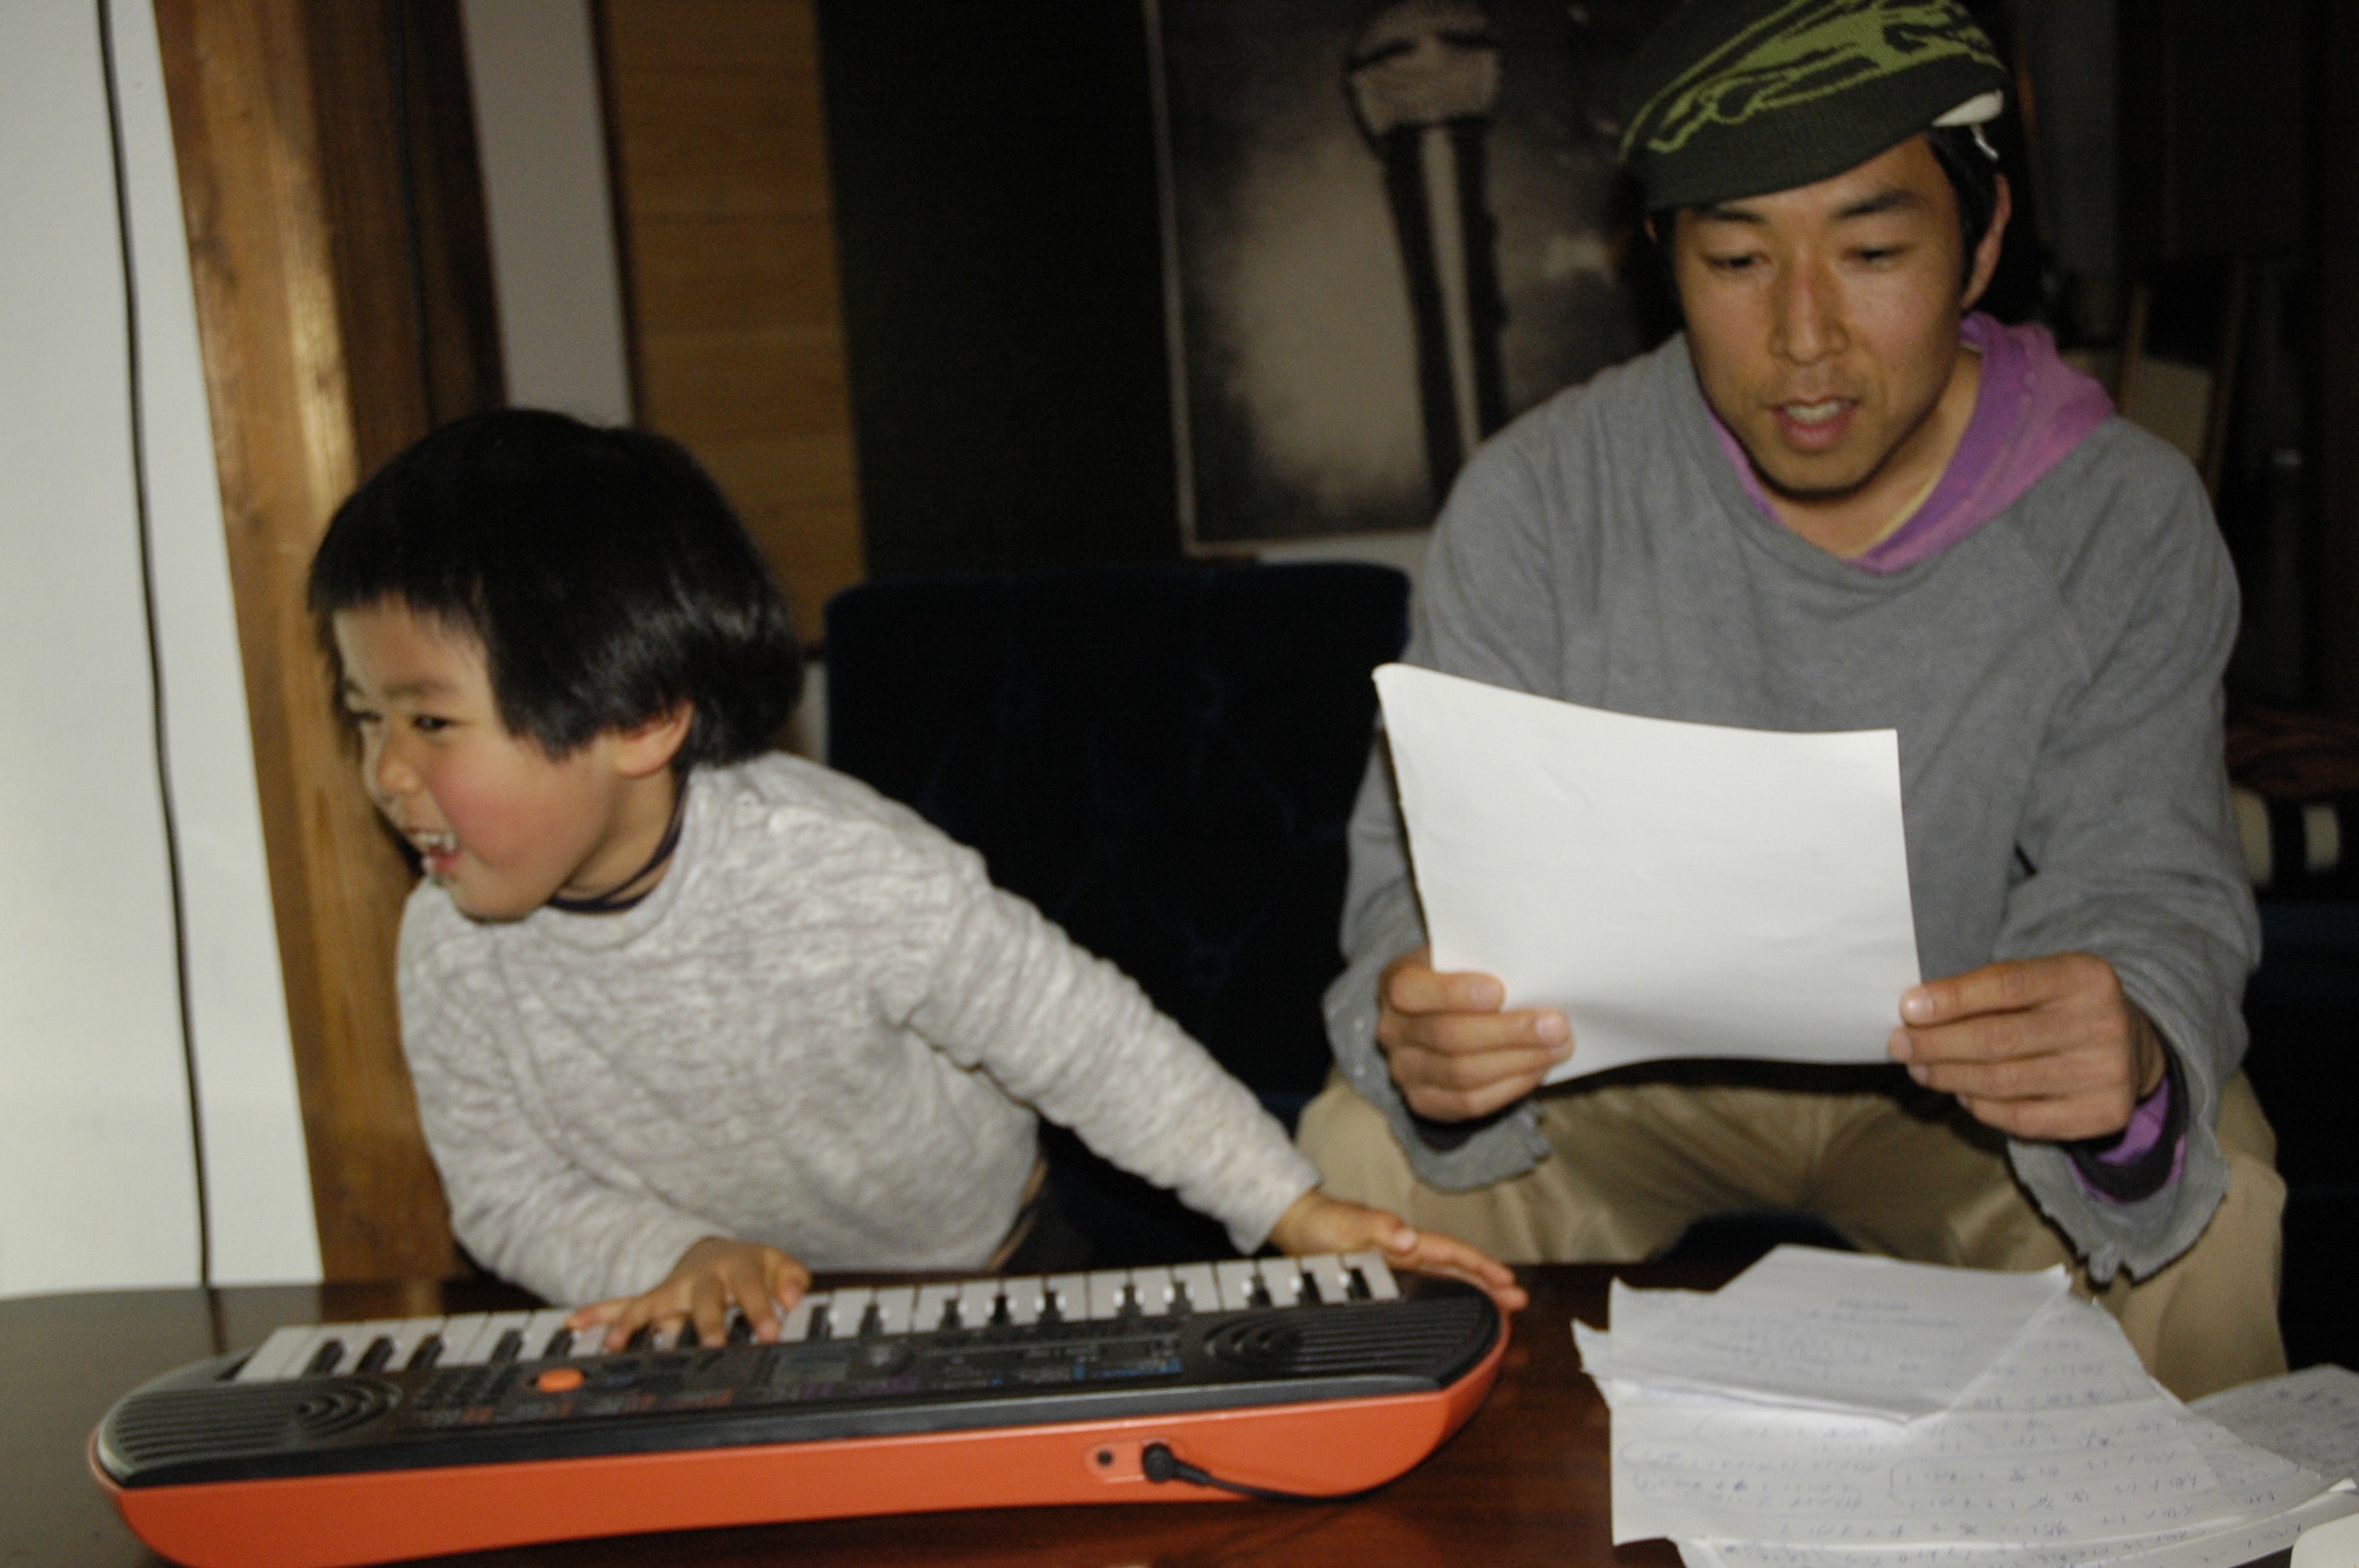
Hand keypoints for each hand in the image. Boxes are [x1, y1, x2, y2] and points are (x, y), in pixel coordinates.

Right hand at [568, 1236, 810, 1350]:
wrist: (717, 1252)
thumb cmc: (751, 1266)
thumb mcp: (778, 1265)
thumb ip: (791, 1277)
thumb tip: (793, 1295)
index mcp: (738, 1267)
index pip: (753, 1288)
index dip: (762, 1308)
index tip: (771, 1332)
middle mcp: (703, 1277)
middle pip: (705, 1297)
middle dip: (708, 1320)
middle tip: (714, 1343)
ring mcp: (675, 1288)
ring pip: (654, 1302)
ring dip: (636, 1322)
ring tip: (615, 1341)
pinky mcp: (655, 1299)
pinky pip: (624, 1306)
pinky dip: (600, 1313)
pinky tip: (576, 1322)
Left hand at [1266, 1189, 1527, 1313]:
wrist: (1297, 1225)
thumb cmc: (1321, 1223)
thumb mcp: (1347, 1225)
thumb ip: (1377, 1227)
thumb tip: (1409, 1237)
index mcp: (1402, 1240)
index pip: (1450, 1253)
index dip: (1479, 1267)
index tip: (1507, 1281)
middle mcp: (1406, 1252)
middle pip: (1456, 1269)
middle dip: (1489, 1283)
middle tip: (1520, 1301)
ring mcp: (1398, 1265)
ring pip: (1445, 1279)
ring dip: (1474, 1291)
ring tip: (1502, 1309)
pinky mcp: (1386, 1277)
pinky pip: (1427, 1287)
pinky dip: (1448, 1296)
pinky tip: (1456, 1308)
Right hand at [1376, 945, 1571, 1120]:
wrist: (1442, 1018)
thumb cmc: (1462, 979)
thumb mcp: (1462, 958)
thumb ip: (1485, 963)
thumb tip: (1535, 975)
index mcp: (1395, 984)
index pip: (1410, 991)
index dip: (1453, 992)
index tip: (1500, 991)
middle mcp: (1391, 1030)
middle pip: (1448, 1037)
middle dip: (1508, 1032)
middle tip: (1556, 1025)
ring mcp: (1404, 1071)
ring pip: (1463, 1075)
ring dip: (1519, 1062)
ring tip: (1559, 1046)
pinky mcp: (1425, 1102)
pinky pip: (1470, 1103)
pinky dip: (1511, 1087)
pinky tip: (1538, 1069)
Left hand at [1887, 953, 2167, 1142]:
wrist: (2132, 1046)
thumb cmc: (2060, 1007)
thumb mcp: (2039, 981)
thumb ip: (1986, 991)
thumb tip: (1914, 1012)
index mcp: (2085, 977)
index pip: (2007, 985)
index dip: (1952, 998)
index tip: (1907, 1008)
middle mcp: (2104, 1023)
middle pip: (1998, 1039)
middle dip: (1936, 1044)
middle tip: (1899, 1044)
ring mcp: (2107, 1073)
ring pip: (2004, 1082)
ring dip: (1948, 1076)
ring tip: (1919, 1068)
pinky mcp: (2104, 1114)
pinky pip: (2021, 1118)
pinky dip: (1980, 1106)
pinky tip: (1960, 1093)